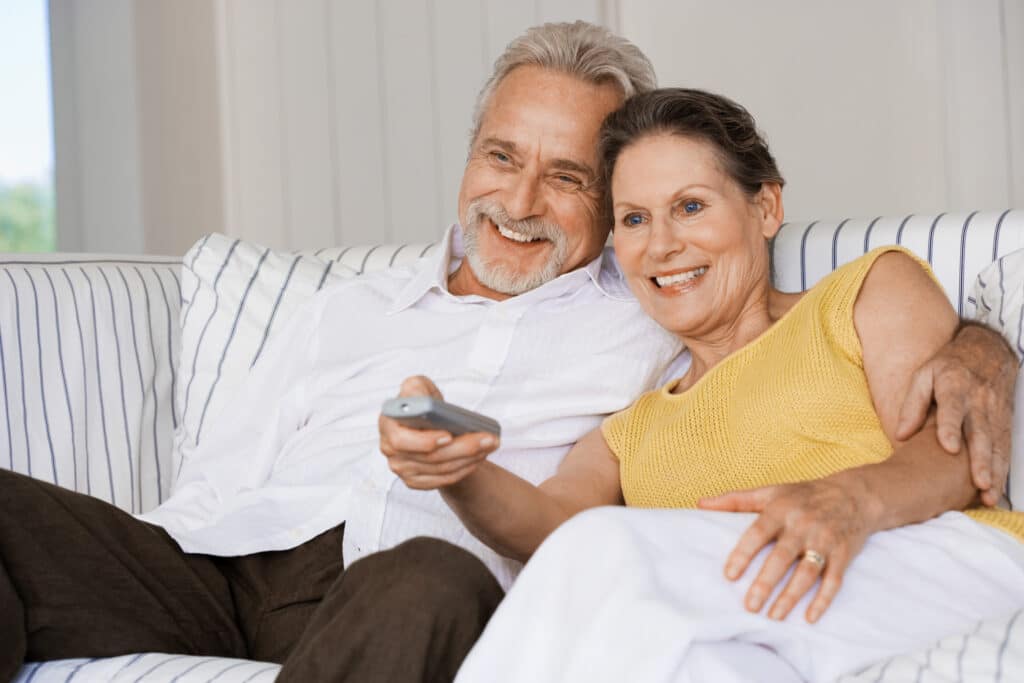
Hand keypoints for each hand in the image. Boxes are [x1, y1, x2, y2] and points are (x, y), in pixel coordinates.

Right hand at [379, 376, 498, 489]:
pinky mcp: (415, 481)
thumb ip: (415, 388)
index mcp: (387, 424)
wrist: (427, 425)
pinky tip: (480, 457)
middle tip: (488, 439)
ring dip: (470, 458)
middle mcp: (390, 449)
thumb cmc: (422, 404)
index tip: (449, 435)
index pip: (401, 440)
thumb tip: (420, 399)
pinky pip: (444, 480)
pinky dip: (465, 469)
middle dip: (462, 448)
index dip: (425, 441)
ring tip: (490, 444)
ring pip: (441, 469)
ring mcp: (402, 468)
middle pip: (429, 457)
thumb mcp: (417, 387)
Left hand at [699, 479, 874, 622]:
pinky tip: (809, 618)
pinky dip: (823, 600)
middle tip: (750, 606)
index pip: (757, 533)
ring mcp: (824, 541)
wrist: (854, 494)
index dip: (743, 554)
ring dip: (791, 597)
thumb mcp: (770, 491)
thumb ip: (734, 500)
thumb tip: (700, 504)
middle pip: (781, 557)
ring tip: (774, 616)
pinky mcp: (843, 554)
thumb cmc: (804, 495)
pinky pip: (834, 580)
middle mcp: (802, 525)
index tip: (729, 575)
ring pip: (807, 573)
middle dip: (765, 583)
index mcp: (781, 510)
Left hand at [896, 323, 1016, 505]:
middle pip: (980, 433)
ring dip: (995, 471)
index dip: (951, 428)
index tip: (949, 448)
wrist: (987, 352)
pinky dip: (1003, 470)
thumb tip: (900, 435)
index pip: (953, 409)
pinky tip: (995, 490)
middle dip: (981, 460)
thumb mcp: (924, 375)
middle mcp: (978, 402)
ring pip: (996, 445)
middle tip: (979, 483)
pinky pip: (1004, 448)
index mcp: (955, 387)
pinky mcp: (1004, 423)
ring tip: (988, 495)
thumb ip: (912, 404)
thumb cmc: (948, 366)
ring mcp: (994, 413)